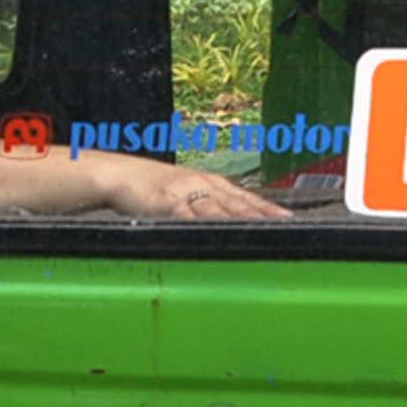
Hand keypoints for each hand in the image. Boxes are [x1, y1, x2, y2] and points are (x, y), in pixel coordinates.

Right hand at [91, 159, 289, 222]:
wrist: (118, 174)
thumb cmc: (149, 187)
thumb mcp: (183, 192)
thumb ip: (205, 205)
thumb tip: (226, 220)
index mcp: (208, 182)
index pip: (244, 197)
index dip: (266, 208)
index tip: (287, 219)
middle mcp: (200, 184)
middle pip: (236, 203)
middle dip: (260, 215)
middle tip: (283, 225)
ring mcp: (183, 192)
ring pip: (217, 209)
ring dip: (239, 219)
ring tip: (258, 229)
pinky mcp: (165, 203)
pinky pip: (186, 216)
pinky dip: (202, 224)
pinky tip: (215, 232)